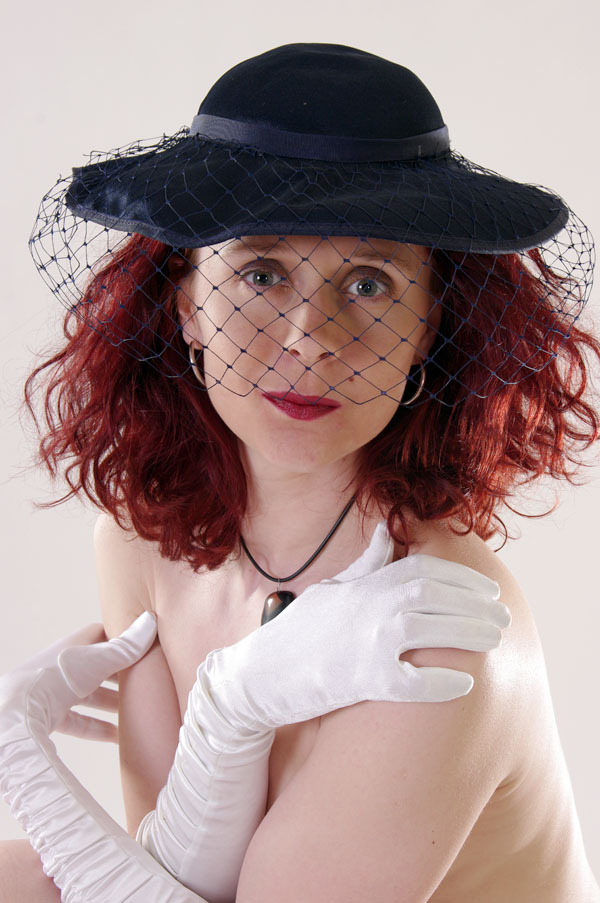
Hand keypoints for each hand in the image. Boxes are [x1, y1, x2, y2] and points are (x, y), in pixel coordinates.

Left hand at [0, 613, 207, 901]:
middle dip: (122, 675)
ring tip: (137, 712)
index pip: (102, 636)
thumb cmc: (53, 678)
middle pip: (99, 667)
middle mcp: (65, 666)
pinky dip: (99, 728)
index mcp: (74, 646)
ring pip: (90, 696)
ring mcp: (56, 693)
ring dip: (112, 704)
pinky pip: (80, 722)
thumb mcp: (97, 660)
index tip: (145, 647)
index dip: (123, 639)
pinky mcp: (50, 718)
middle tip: (147, 682)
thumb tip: (150, 622)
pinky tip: (118, 737)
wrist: (15, 714)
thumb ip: (125, 647)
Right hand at [200, 552, 510, 732]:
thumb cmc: (297, 633)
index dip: (462, 577)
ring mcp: (365, 643)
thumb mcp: (330, 589)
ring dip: (469, 634)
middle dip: (475, 603)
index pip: (423, 568)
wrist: (257, 677)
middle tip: (501, 616)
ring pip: (430, 630)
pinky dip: (441, 682)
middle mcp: (368, 608)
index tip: (486, 588)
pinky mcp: (361, 681)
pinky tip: (465, 684)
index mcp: (363, 585)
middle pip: (434, 596)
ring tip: (493, 641)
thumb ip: (366, 563)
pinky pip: (412, 680)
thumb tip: (389, 530)